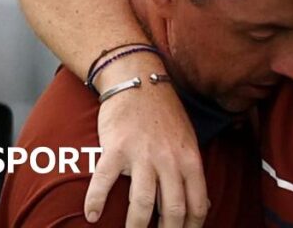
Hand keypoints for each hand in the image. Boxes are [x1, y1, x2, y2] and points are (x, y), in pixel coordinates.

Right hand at [86, 71, 207, 227]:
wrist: (139, 80)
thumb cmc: (164, 113)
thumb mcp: (188, 140)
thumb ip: (191, 172)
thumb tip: (201, 205)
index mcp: (190, 159)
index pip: (197, 204)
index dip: (192, 227)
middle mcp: (169, 159)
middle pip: (172, 209)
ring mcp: (142, 154)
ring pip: (142, 203)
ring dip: (136, 227)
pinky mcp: (116, 148)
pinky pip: (105, 181)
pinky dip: (96, 201)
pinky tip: (91, 215)